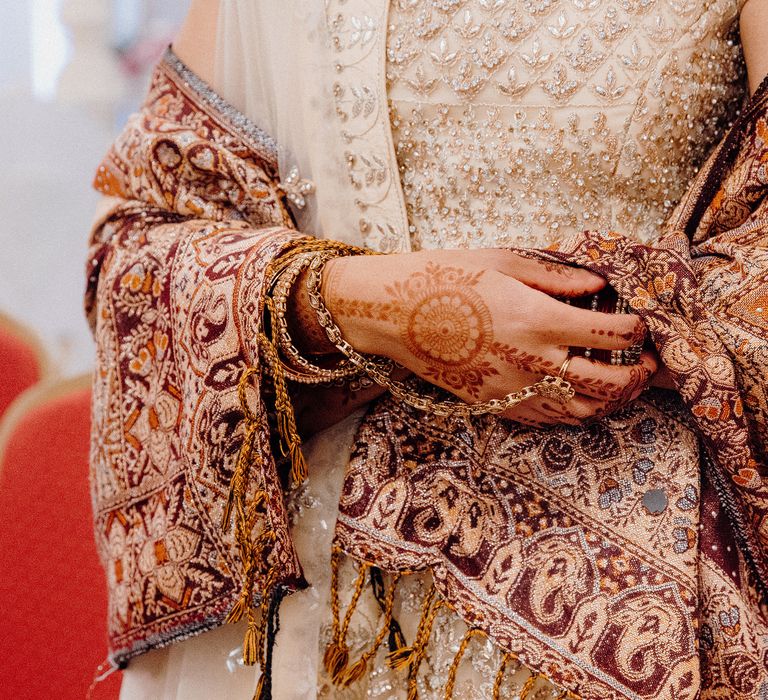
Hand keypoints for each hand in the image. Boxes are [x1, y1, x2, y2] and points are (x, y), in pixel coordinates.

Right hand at [319, 249, 655, 426]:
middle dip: (636, 376)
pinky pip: (544, 420)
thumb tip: (597, 285)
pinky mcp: (492, 404)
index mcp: (537, 319)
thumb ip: (556, 277)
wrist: (390, 314)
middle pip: (606, 384)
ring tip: (617, 384)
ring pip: (580, 412)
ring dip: (608, 401)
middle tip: (644, 365)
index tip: (638, 322)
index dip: (636, 329)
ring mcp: (511, 389)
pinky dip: (570, 412)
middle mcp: (531, 362)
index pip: (612, 334)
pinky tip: (574, 396)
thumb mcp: (501, 262)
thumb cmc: (442, 278)